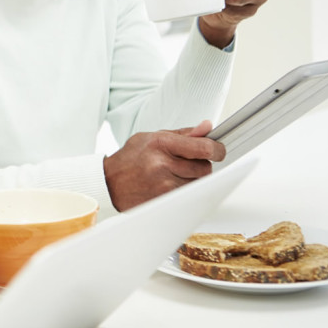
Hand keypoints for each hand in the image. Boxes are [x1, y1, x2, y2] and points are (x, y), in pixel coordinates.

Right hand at [104, 121, 224, 211]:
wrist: (109, 183)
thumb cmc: (131, 158)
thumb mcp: (152, 137)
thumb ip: (183, 134)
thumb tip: (207, 127)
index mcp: (161, 143)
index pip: (203, 147)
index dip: (217, 149)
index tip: (218, 150)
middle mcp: (163, 164)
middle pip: (205, 168)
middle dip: (202, 165)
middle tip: (188, 163)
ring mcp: (163, 185)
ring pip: (199, 183)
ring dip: (193, 179)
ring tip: (175, 174)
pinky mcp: (164, 200)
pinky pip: (188, 195)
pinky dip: (185, 190)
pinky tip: (170, 184)